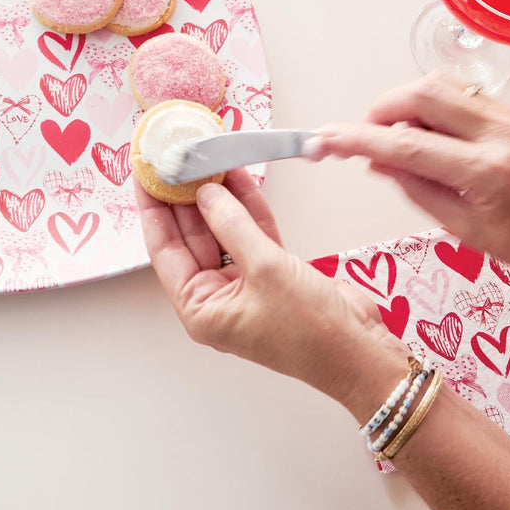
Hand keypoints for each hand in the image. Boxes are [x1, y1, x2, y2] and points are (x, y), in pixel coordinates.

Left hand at [137, 169, 406, 417]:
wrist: (365, 354)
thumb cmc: (312, 330)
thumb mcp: (266, 269)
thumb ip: (232, 225)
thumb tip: (205, 193)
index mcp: (200, 308)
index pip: (164, 249)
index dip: (153, 209)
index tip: (145, 174)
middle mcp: (216, 297)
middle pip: (190, 236)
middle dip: (185, 196)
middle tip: (175, 157)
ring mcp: (244, 284)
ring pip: (222, 230)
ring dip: (218, 196)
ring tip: (206, 155)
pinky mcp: (273, 272)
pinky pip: (251, 233)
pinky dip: (248, 206)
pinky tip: (239, 174)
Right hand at [315, 72, 509, 279]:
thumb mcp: (469, 231)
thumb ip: (418, 189)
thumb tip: (378, 162)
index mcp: (487, 173)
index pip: (405, 145)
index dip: (357, 139)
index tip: (327, 138)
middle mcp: (500, 135)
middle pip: (420, 95)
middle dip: (379, 110)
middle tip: (364, 135)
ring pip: (439, 85)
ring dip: (405, 103)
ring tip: (396, 134)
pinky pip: (462, 94)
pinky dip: (433, 105)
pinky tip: (429, 132)